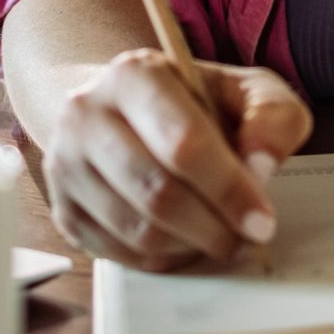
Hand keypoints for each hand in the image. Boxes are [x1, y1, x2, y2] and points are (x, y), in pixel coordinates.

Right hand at [42, 49, 311, 270]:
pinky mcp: (63, 207)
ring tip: (222, 238)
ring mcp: (66, 163)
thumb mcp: (247, 91)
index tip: (262, 220)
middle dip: (213, 226)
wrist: (126, 110)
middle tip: (247, 238)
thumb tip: (260, 167)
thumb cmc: (195, 102)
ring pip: (137, 229)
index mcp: (134, 74)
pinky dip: (163, 258)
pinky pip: (119, 252)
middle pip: (157, 192)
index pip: (183, 142)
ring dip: (191, 246)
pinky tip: (187, 242)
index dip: (229, 189)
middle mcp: (87, 113)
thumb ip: (271, 118)